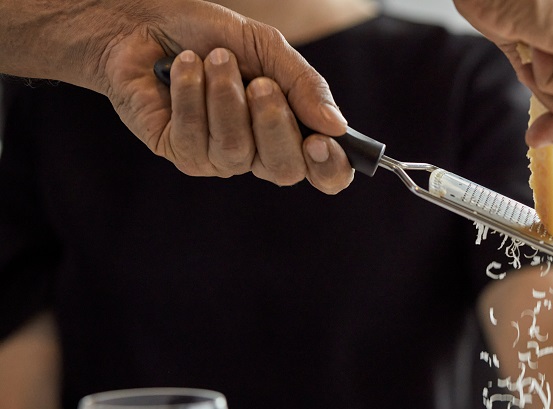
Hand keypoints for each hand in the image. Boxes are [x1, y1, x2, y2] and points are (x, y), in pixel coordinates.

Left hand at [9, 0, 355, 190]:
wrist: (144, 20)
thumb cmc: (210, 36)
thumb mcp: (268, 49)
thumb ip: (305, 85)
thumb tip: (337, 126)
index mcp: (290, 131)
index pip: (325, 173)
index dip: (330, 168)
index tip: (322, 141)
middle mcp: (258, 153)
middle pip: (285, 169)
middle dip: (275, 124)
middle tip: (260, 83)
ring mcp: (219, 159)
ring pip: (237, 152)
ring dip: (227, 98)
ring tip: (213, 58)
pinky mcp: (181, 153)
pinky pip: (196, 139)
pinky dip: (191, 95)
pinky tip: (183, 68)